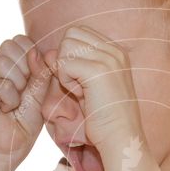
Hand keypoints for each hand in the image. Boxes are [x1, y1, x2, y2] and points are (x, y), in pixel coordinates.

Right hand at [0, 35, 50, 159]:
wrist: (16, 142)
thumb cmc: (28, 117)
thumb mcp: (41, 91)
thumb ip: (41, 71)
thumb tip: (36, 51)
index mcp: (10, 62)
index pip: (19, 40)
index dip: (31, 54)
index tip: (34, 76)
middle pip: (10, 46)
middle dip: (25, 68)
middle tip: (24, 89)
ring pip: (5, 63)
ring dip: (18, 84)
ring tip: (15, 100)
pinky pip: (3, 85)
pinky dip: (11, 99)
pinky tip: (8, 108)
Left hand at [44, 26, 142, 149]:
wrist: (121, 138)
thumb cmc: (104, 118)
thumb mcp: (87, 86)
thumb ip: (71, 65)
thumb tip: (48, 53)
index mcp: (116, 51)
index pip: (79, 32)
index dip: (70, 54)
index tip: (81, 80)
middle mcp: (114, 50)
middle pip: (71, 35)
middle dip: (66, 59)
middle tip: (79, 85)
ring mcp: (108, 58)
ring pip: (66, 47)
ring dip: (65, 71)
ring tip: (82, 91)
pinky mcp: (98, 70)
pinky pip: (64, 64)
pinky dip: (67, 82)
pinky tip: (82, 96)